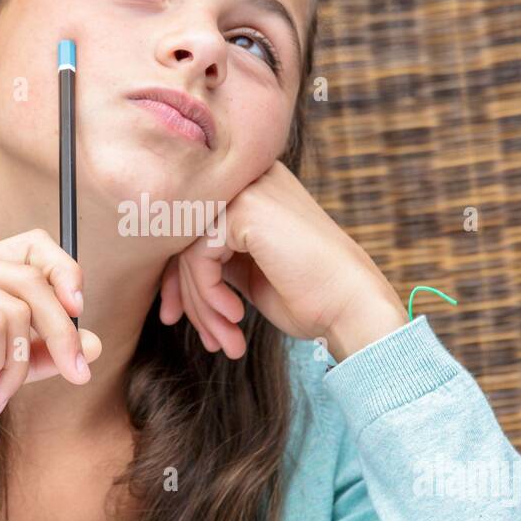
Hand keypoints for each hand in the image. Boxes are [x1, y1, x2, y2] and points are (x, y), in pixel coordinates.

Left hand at [158, 161, 408, 363]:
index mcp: (253, 190)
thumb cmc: (309, 296)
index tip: (176, 318)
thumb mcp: (249, 272)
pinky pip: (199, 257)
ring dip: (202, 305)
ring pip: (188, 250)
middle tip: (204, 338)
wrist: (352, 306)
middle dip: (187, 296)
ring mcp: (248, 190)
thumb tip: (169, 275)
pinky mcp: (245, 210)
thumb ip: (214, 258)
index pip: (191, 229)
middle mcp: (250, 180)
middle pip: (185, 238)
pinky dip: (209, 295)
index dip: (179, 279)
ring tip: (223, 339)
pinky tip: (235, 318)